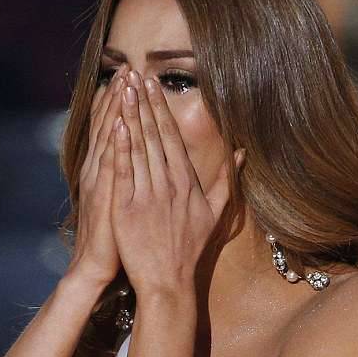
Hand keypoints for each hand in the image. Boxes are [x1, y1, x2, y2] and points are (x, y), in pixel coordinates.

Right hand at [69, 66, 126, 288]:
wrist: (96, 266)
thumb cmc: (115, 239)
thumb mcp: (122, 204)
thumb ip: (131, 182)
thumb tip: (143, 167)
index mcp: (106, 171)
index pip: (115, 130)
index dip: (122, 104)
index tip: (131, 79)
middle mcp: (100, 171)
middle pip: (110, 127)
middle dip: (119, 98)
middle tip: (127, 68)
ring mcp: (101, 182)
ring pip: (109, 139)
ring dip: (116, 111)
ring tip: (123, 83)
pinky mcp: (106, 197)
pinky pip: (111, 165)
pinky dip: (115, 143)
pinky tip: (119, 123)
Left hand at [110, 71, 233, 295]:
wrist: (167, 282)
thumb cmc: (189, 250)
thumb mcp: (215, 214)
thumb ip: (228, 181)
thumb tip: (242, 153)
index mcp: (187, 182)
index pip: (171, 137)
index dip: (160, 108)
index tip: (152, 85)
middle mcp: (169, 184)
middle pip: (154, 135)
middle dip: (143, 103)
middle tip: (134, 74)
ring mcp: (148, 196)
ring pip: (138, 148)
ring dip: (130, 116)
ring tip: (122, 90)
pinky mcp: (128, 209)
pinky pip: (124, 173)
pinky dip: (120, 148)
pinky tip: (115, 126)